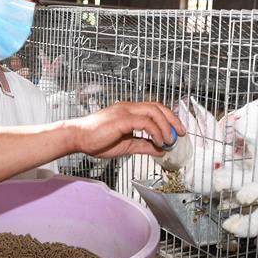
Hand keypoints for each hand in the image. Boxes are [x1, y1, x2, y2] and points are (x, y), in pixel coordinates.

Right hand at [69, 101, 185, 158]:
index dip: (169, 118)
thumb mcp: (126, 146)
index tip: (177, 131)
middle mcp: (128, 107)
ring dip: (166, 126)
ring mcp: (125, 111)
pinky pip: (145, 122)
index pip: (154, 109)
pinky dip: (156, 131)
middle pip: (158, 107)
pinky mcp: (121, 119)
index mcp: (129, 111)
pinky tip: (158, 141)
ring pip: (154, 111)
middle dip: (173, 119)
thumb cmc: (95, 140)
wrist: (77, 138)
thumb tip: (160, 150)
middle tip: (181, 133)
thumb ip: (143, 146)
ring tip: (169, 140)